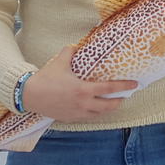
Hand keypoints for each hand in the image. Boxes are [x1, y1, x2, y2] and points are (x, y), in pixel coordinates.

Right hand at [20, 46, 137, 121]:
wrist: (29, 95)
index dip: (124, 86)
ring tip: (113, 103)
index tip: (135, 84)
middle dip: (119, 101)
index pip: (109, 88)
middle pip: (108, 106)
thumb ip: (70, 52)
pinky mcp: (70, 118)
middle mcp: (83, 103)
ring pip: (99, 114)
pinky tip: (96, 109)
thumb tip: (76, 45)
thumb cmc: (46, 78)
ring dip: (108, 109)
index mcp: (83, 89)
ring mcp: (77, 113)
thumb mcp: (60, 61)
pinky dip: (95, 113)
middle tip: (125, 96)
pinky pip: (87, 118)